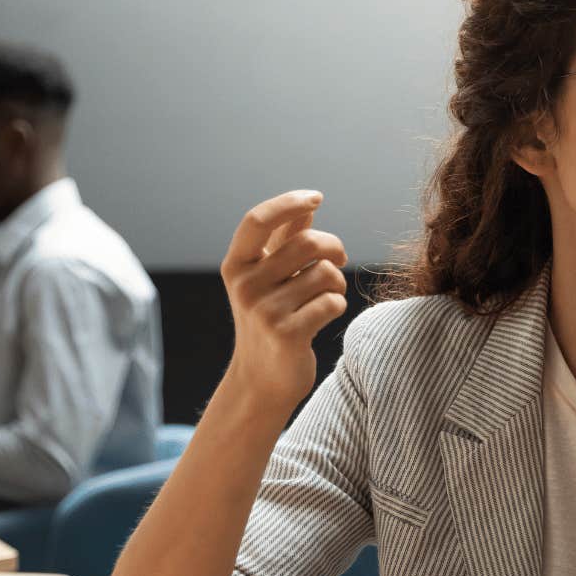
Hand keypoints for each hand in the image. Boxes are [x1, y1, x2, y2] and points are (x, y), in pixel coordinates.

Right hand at [217, 190, 349, 414]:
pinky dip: (337, 305)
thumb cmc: (272, 319)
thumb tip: (308, 204)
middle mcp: (245, 285)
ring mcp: (263, 310)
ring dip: (337, 282)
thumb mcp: (270, 278)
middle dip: (333, 247)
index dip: (288, 202)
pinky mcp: (286, 334)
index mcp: (237, 265)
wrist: (263, 379)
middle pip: (307, 243)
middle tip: (339, 260)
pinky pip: (332, 302)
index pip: (257, 220)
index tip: (316, 196)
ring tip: (327, 295)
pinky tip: (325, 315)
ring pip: (325, 273)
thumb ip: (286, 241)